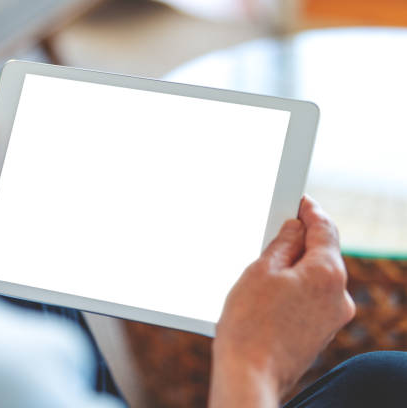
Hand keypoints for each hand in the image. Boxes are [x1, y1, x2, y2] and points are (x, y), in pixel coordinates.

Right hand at [209, 196, 355, 406]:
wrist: (250, 375)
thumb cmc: (249, 325)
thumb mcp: (260, 271)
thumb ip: (282, 244)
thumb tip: (295, 228)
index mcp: (327, 274)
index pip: (325, 229)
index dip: (310, 211)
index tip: (299, 202)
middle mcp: (339, 297)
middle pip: (323, 255)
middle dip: (300, 243)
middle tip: (273, 235)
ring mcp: (333, 319)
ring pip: (317, 279)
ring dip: (296, 269)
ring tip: (263, 273)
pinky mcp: (321, 334)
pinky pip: (312, 301)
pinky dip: (296, 291)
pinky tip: (269, 298)